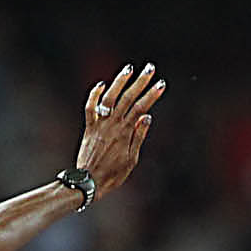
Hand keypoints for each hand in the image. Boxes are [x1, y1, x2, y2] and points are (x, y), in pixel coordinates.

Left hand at [76, 64, 165, 197]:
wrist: (90, 181)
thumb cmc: (113, 174)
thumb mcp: (132, 159)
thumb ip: (138, 136)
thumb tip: (147, 117)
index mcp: (125, 132)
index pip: (141, 108)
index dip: (152, 94)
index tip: (161, 84)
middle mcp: (112, 124)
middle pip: (128, 98)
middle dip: (140, 82)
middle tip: (150, 69)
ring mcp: (99, 124)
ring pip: (109, 97)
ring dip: (119, 82)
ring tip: (129, 69)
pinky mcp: (89, 127)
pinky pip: (90, 107)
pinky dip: (94, 95)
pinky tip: (101, 84)